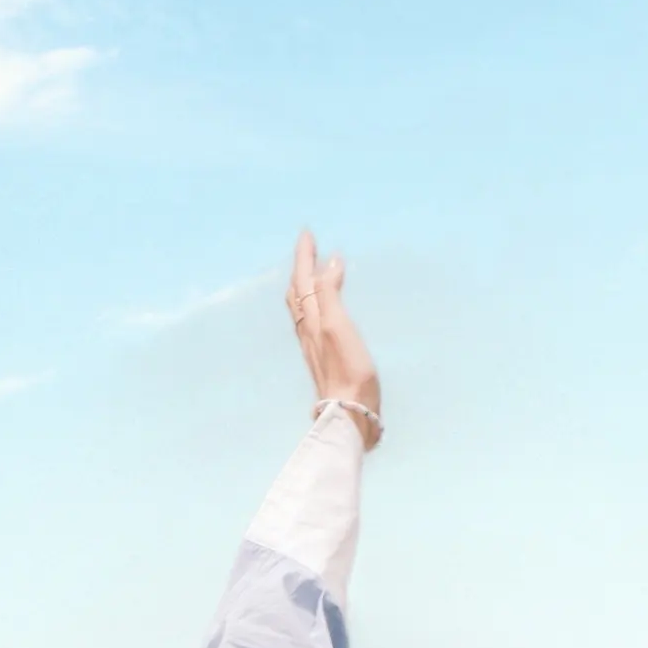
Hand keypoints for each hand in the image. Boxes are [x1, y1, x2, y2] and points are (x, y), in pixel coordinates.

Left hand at [286, 231, 380, 447]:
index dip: (304, 257)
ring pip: (303, 308)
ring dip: (306, 286)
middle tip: (309, 249)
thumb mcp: (337, 325)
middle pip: (298, 293)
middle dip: (301, 268)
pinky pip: (313, 322)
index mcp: (311, 319)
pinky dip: (316, 305)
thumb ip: (330, 293)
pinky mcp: (324, 358)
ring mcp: (314, 346)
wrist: (349, 414)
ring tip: (313, 273)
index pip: (303, 280)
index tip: (307, 234)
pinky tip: (325, 310)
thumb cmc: (348, 370)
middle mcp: (308, 330)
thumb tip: (328, 262)